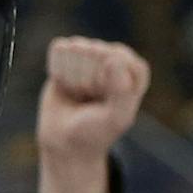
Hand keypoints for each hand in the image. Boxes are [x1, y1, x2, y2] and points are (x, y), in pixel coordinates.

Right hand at [37, 37, 147, 163]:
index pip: (117, 59)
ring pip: (76, 49)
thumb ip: (120, 89)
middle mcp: (116, 59)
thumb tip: (111, 57)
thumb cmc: (94, 132)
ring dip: (70, 76)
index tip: (101, 100)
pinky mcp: (70, 56)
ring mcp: (92, 56)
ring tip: (77, 94)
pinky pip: (60, 49)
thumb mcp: (114, 118)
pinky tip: (63, 84)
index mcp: (135, 71)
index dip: (104, 81)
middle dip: (85, 79)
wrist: (64, 142)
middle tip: (88, 100)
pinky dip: (57, 69)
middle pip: (95, 53)